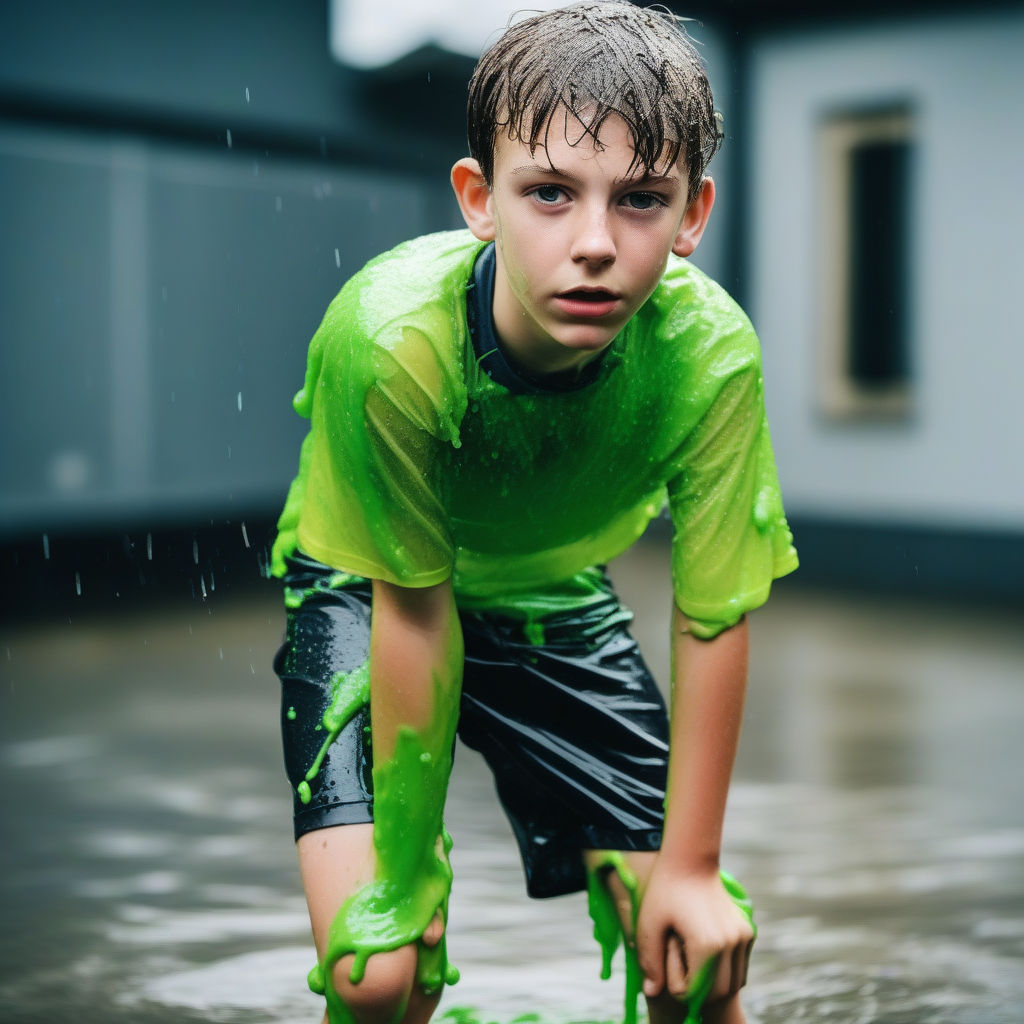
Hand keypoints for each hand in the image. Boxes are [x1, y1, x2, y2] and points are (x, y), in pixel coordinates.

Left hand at [635, 862, 754, 1004]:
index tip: (669, 957)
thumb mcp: (648, 925)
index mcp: (707, 944)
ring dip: (715, 981)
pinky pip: (740, 967)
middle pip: (719, 992)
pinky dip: (726, 970)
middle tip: (680, 960)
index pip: (696, 992)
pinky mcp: (747, 931)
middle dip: (699, 989)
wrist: (690, 859)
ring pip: (734, 982)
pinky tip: (707, 952)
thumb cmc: (664, 890)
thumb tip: (651, 993)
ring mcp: (742, 936)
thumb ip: (650, 961)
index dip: (678, 984)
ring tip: (693, 954)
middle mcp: (731, 942)